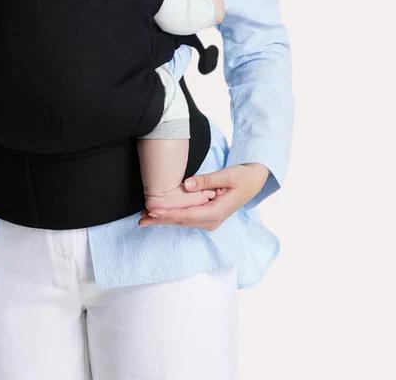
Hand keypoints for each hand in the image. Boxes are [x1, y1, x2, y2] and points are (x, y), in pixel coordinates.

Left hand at [137, 162, 268, 229]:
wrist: (254, 181)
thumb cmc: (242, 177)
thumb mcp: (227, 175)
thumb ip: (206, 180)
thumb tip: (186, 185)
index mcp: (216, 212)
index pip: (187, 215)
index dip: (169, 214)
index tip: (153, 212)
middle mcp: (211, 220)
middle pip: (181, 221)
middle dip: (161, 220)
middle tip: (141, 219)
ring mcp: (208, 220)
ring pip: (182, 221)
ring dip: (163, 220)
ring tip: (144, 218)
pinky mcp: (206, 215)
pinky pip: (186, 217)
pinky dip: (171, 216)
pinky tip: (159, 216)